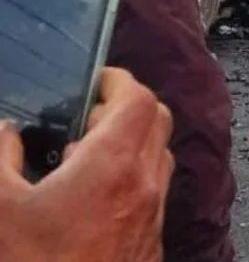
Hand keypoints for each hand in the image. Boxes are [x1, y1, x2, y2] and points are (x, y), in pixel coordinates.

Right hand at [0, 68, 173, 261]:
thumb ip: (0, 157)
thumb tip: (7, 131)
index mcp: (113, 166)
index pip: (138, 99)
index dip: (117, 80)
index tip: (94, 79)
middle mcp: (145, 186)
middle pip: (157, 122)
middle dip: (127, 106)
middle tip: (85, 114)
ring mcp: (153, 217)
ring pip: (159, 157)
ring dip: (131, 142)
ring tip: (81, 155)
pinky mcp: (150, 243)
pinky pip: (153, 193)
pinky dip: (132, 177)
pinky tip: (89, 197)